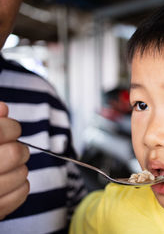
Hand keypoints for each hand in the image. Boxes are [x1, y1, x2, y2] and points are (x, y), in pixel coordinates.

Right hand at [0, 102, 29, 219]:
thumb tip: (2, 109)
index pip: (3, 131)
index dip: (10, 128)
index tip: (9, 130)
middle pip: (15, 153)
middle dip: (17, 148)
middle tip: (11, 149)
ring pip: (21, 174)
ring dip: (19, 168)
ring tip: (7, 167)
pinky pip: (20, 194)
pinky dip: (21, 186)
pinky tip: (9, 181)